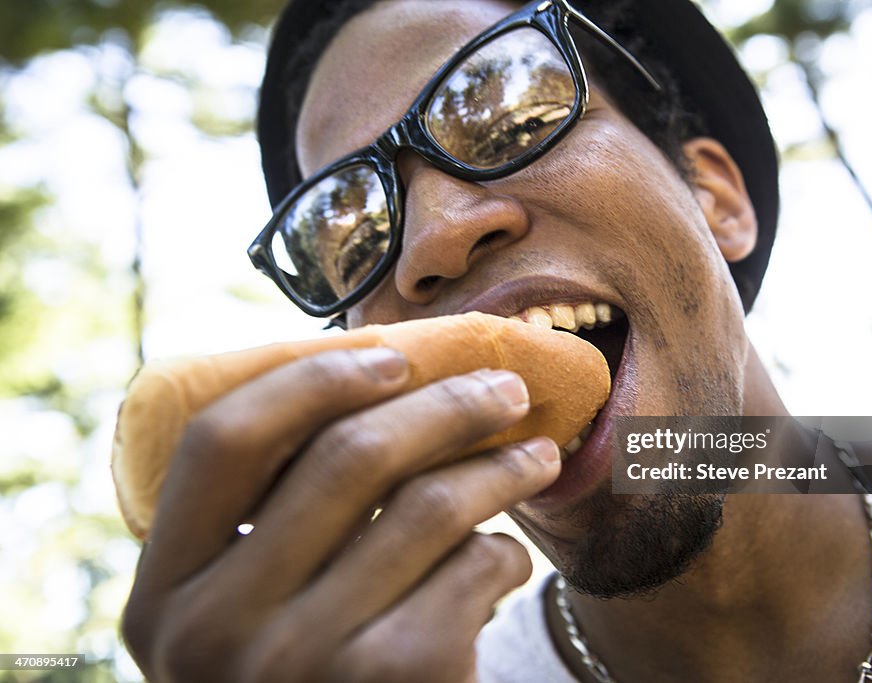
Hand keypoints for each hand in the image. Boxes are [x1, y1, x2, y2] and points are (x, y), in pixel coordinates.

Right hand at [121, 347, 560, 682]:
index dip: (310, 381)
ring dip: (499, 467)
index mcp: (164, 592)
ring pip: (429, 503)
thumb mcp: (248, 611)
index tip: (391, 359)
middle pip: (346, 457)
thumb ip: (272, 524)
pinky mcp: (392, 678)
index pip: (221, 441)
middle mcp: (214, 629)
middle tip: (504, 388)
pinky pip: (473, 566)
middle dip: (446, 406)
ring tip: (537, 455)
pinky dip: (503, 552)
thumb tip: (375, 383)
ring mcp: (301, 658)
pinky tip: (505, 560)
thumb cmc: (308, 675)